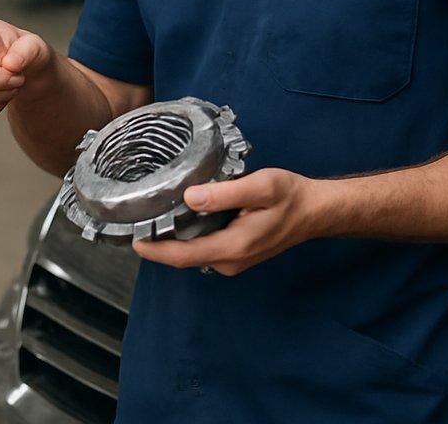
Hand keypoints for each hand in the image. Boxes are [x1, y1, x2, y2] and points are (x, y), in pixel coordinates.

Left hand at [132, 169, 324, 275]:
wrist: (314, 211)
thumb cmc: (290, 196)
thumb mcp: (261, 187)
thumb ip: (225, 194)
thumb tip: (190, 198)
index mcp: (233, 247)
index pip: (182, 256)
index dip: (154, 250)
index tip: (132, 239)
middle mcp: (229, 260)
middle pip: (183, 257)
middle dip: (157, 243)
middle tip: (135, 220)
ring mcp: (233, 260)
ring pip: (193, 252)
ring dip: (172, 239)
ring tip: (151, 215)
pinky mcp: (235, 253)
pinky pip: (203, 248)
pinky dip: (188, 236)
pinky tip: (179, 217)